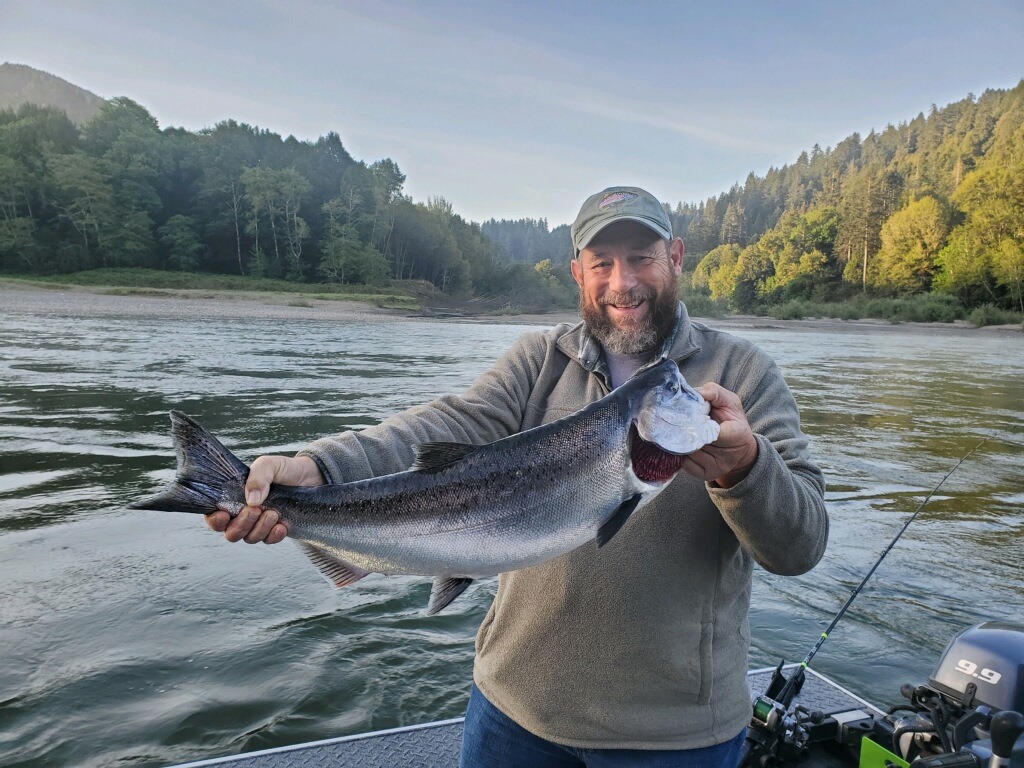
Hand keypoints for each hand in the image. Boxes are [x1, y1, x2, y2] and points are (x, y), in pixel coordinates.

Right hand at [204, 454, 324, 543]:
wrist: (310, 477)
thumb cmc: (283, 470)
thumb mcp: (269, 465)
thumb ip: (257, 477)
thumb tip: (251, 501)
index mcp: (233, 497)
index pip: (213, 516)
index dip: (214, 520)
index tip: (224, 515)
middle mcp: (242, 514)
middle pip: (230, 533)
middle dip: (241, 525)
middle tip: (256, 510)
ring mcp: (258, 524)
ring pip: (249, 538)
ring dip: (260, 529)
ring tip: (274, 513)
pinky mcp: (274, 531)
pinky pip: (268, 541)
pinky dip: (274, 536)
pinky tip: (283, 525)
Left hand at [680, 383, 758, 487]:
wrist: (739, 448)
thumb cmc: (732, 420)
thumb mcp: (730, 402)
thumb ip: (715, 393)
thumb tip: (698, 393)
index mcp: (737, 434)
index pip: (714, 432)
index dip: (699, 422)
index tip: (693, 414)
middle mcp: (728, 455)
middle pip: (697, 442)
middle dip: (687, 429)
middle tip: (682, 420)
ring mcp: (717, 467)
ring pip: (688, 452)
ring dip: (682, 440)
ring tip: (686, 431)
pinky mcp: (706, 474)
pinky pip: (685, 463)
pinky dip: (682, 453)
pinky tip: (687, 444)